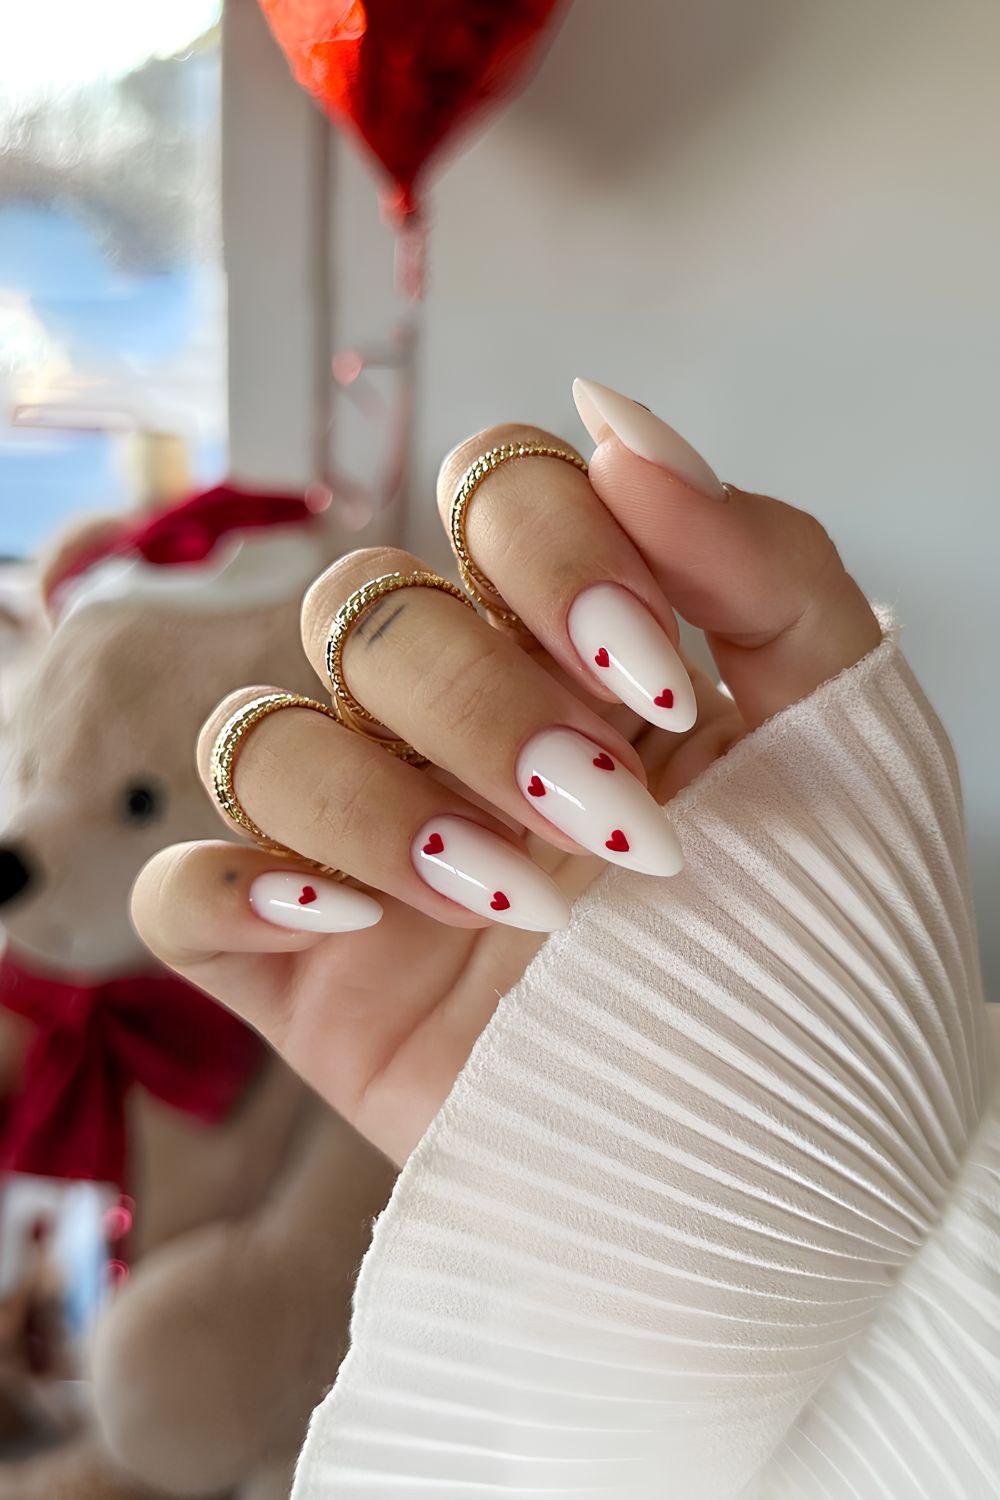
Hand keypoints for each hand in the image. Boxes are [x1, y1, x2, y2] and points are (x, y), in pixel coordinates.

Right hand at [132, 381, 879, 1165]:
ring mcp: (368, 846)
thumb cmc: (827, 940)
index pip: (491, 494)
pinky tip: (350, 922)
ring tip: (511, 901)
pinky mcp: (305, 973)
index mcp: (570, 653)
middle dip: (482, 704)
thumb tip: (614, 418)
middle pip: (368, 608)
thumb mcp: (842, 730)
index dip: (551, 552)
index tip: (658, 683)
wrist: (796, 1155)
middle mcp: (453, 729)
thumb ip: (759, 561)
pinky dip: (235, 886)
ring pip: (262, 734)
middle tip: (600, 812)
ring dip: (380, 806)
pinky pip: (180, 891)